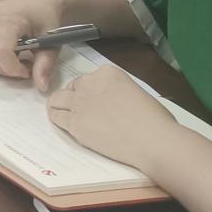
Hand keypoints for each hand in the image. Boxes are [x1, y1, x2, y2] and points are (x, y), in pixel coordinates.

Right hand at [0, 0, 65, 85]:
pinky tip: (1, 49)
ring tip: (15, 55)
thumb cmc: (43, 18)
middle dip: (8, 69)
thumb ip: (45, 64)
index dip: (13, 68)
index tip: (28, 69)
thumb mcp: (51, 41)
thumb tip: (41, 87)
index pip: (0, 51)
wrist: (33, 0)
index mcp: (7, 20)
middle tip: (25, 62)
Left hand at [46, 64, 177, 171]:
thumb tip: (117, 104)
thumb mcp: (136, 93)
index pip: (90, 79)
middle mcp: (89, 83)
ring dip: (59, 105)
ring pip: (57, 99)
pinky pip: (57, 116)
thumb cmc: (155, 119)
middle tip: (81, 109)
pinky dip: (57, 118)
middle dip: (75, 97)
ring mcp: (79, 103)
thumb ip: (120, 93)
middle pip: (73, 87)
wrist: (152, 138)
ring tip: (61, 112)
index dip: (90, 91)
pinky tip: (60, 122)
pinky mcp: (75, 123)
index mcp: (107, 73)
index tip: (95, 101)